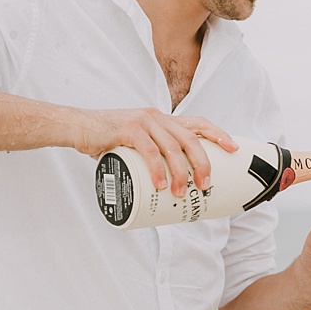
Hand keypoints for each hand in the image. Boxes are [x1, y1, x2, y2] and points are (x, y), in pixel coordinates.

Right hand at [73, 109, 236, 191]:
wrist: (77, 126)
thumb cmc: (107, 139)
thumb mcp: (136, 144)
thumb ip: (151, 156)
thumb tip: (167, 187)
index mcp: (163, 120)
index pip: (198, 123)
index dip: (218, 134)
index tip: (233, 148)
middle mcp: (157, 117)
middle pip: (190, 139)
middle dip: (203, 163)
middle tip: (206, 185)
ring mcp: (143, 121)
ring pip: (172, 147)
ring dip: (181, 172)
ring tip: (182, 192)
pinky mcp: (127, 129)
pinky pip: (149, 151)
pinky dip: (157, 169)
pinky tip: (160, 184)